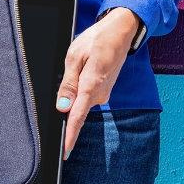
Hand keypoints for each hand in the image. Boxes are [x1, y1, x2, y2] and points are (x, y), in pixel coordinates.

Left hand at [55, 7, 139, 158]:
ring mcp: (103, 94)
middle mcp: (100, 93)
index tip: (64, 151)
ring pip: (81, 103)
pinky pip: (86, 98)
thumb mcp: (75, 55)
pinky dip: (79, 92)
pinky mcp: (103, 91)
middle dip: (66, 108)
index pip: (78, 115)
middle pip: (77, 110)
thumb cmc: (97, 39)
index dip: (70, 135)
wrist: (121, 32)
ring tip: (77, 67)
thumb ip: (68, 83)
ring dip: (73, 94)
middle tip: (62, 92)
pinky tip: (80, 74)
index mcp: (92, 83)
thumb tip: (62, 106)